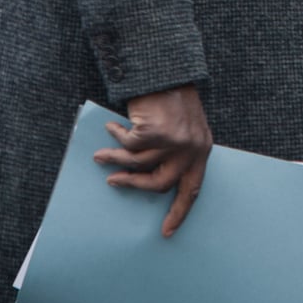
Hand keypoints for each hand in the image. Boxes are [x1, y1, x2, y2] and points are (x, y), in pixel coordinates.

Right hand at [94, 85, 212, 236]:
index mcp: (201, 151)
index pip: (192, 190)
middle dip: (134, 186)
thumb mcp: (186, 128)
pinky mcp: (155, 132)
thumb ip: (177, 152)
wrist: (168, 70)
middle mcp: (191, 149)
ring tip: (100, 156)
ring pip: (137, 165)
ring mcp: (173, 142)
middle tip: (114, 182)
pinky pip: (128, 145)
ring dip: (115, 160)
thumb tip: (150, 179)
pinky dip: (116, 136)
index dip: (179, 212)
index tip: (167, 232)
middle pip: (159, 184)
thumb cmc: (174, 99)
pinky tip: (112, 127)